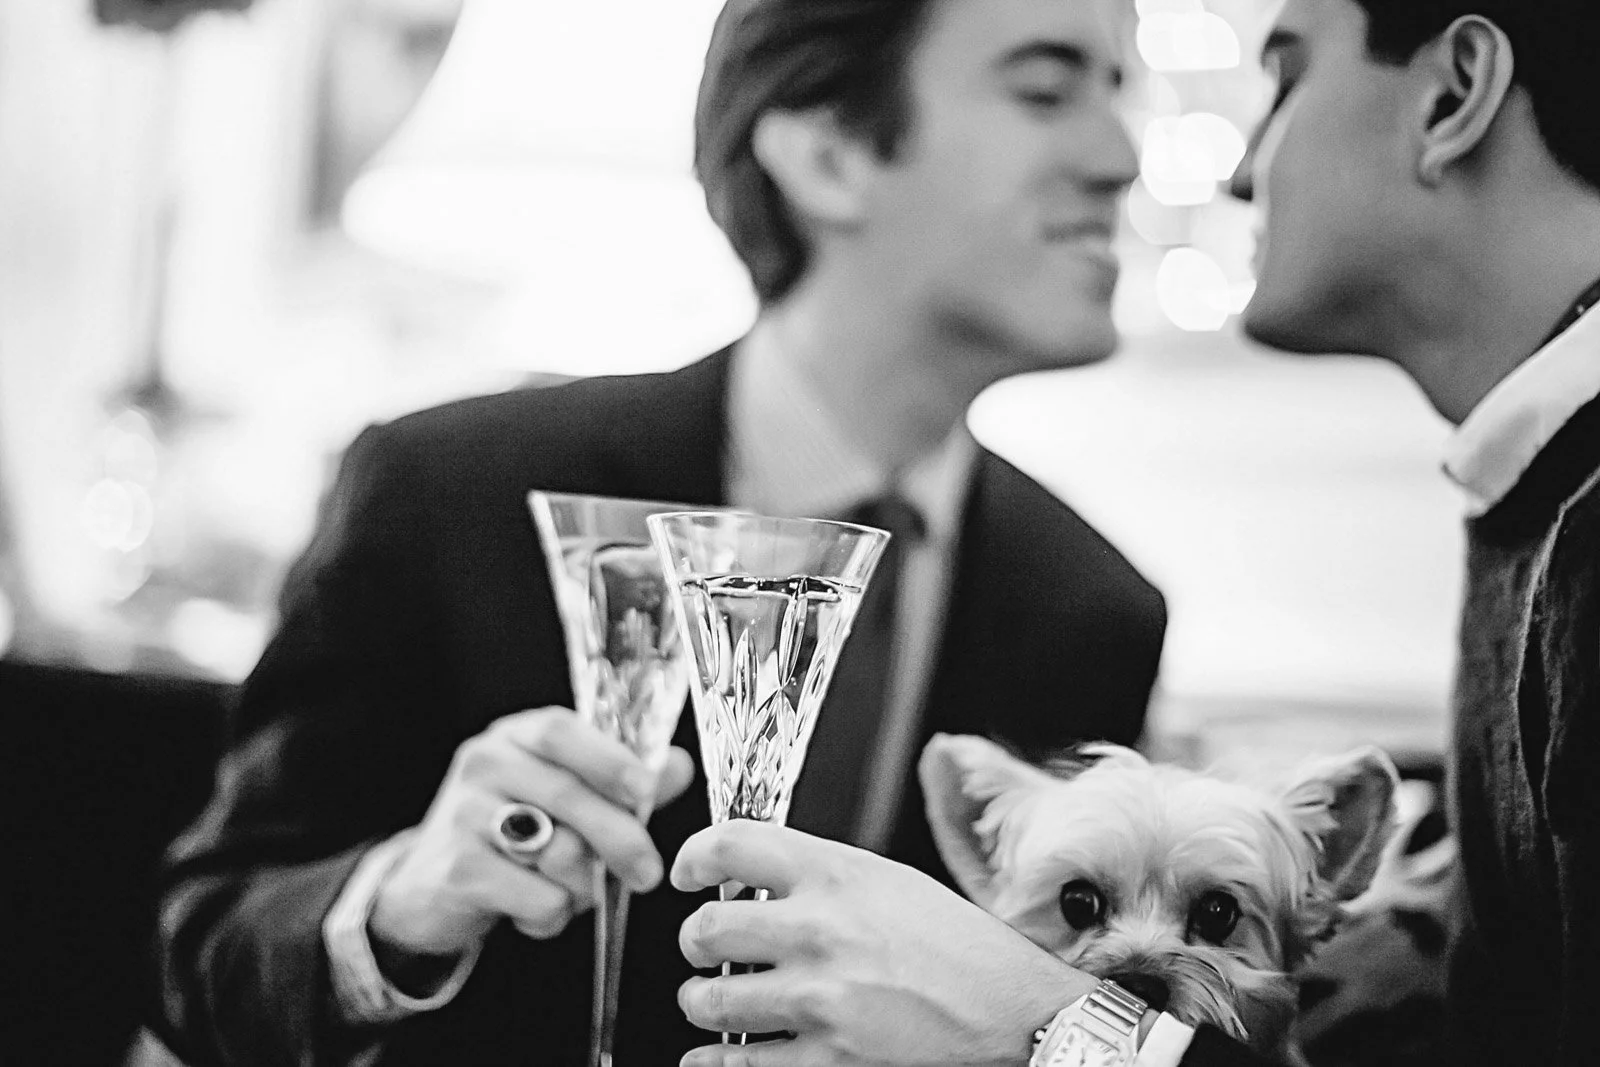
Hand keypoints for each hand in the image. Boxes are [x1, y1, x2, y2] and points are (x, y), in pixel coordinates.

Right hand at [370, 708, 693, 959]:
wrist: (428, 886)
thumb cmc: (509, 833)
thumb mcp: (560, 796)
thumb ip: (619, 782)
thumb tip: (678, 766)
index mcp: (515, 736)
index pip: (560, 731)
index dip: (608, 759)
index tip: (646, 791)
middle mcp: (484, 764)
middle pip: (567, 795)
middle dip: (620, 839)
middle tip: (648, 873)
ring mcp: (463, 815)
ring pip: (557, 851)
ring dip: (583, 885)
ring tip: (572, 890)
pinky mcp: (456, 870)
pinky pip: (536, 897)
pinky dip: (552, 914)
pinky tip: (534, 909)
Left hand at [671, 821, 1095, 1066]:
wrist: (1012, 1011)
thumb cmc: (956, 945)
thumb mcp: (889, 882)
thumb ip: (820, 875)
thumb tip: (753, 880)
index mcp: (835, 874)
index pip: (729, 844)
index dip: (693, 857)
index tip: (687, 874)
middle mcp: (819, 930)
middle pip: (703, 929)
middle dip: (695, 943)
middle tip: (705, 950)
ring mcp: (820, 1000)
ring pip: (708, 1001)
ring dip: (703, 1003)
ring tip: (715, 1002)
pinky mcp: (828, 1061)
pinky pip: (735, 1066)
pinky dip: (713, 1063)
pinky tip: (715, 1056)